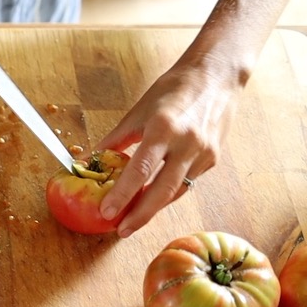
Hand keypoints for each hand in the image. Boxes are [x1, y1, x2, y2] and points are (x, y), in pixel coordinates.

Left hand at [95, 59, 243, 236]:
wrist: (217, 75)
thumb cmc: (173, 89)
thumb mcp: (139, 111)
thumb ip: (116, 139)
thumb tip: (90, 161)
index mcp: (164, 128)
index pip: (140, 170)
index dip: (123, 194)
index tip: (107, 212)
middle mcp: (187, 143)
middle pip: (162, 190)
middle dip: (140, 215)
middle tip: (121, 230)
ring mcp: (204, 153)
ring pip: (176, 191)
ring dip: (154, 209)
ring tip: (132, 221)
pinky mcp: (213, 159)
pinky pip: (187, 182)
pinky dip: (168, 193)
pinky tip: (153, 201)